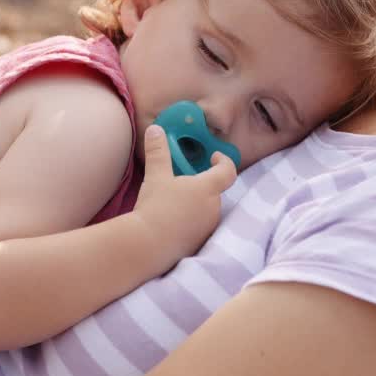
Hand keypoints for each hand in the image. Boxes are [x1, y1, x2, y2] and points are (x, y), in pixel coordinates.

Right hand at [133, 125, 236, 264]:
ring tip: (172, 204)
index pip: (228, 171)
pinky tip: (171, 223)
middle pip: (215, 191)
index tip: (214, 156)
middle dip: (202, 185)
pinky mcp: (199, 244)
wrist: (147, 246)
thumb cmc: (156, 207)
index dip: (224, 161)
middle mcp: (214, 208)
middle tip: (181, 182)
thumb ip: (158, 152)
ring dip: (196, 204)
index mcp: (208, 189)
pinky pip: (199, 228)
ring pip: (207, 210)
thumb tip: (155, 129)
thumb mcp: (156, 175)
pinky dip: (189, 222)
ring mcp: (208, 228)